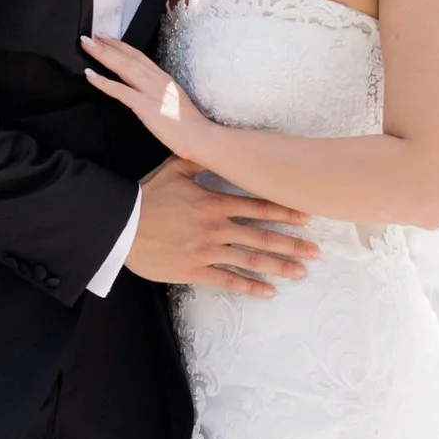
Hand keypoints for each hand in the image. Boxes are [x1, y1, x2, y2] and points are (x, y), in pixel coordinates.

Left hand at [81, 32, 206, 156]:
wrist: (200, 137)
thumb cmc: (189, 126)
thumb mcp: (174, 102)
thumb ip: (161, 94)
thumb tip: (149, 94)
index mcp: (164, 78)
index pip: (139, 57)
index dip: (122, 46)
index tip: (107, 38)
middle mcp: (157, 80)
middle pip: (128, 57)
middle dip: (108, 45)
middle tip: (90, 36)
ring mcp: (151, 91)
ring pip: (123, 67)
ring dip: (103, 55)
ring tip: (87, 46)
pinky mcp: (145, 105)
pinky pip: (120, 91)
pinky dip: (103, 82)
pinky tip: (90, 75)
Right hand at [125, 159, 316, 296]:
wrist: (121, 225)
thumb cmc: (145, 196)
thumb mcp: (173, 169)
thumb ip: (197, 159)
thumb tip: (212, 146)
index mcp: (214, 202)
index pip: (258, 206)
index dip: (285, 211)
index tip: (307, 217)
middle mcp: (217, 227)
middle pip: (262, 236)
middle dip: (292, 243)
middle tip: (317, 251)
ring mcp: (208, 250)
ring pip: (250, 259)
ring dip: (279, 266)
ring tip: (301, 272)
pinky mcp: (195, 270)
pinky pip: (227, 281)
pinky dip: (249, 287)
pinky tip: (269, 292)